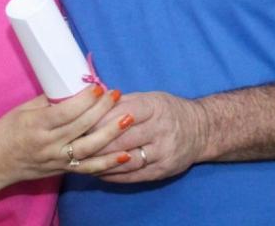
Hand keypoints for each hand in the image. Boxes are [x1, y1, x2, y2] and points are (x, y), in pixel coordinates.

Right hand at [0, 85, 135, 197]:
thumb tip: (74, 86)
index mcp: (37, 125)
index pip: (66, 112)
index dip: (84, 99)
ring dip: (111, 134)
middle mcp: (48, 144)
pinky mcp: (63, 171)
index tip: (98, 86)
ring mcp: (57, 160)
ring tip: (127, 119)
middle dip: (102, 110)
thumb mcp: (23, 109)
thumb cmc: (5, 131)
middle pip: (81, 127)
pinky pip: (89, 168)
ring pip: (89, 149)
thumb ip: (49, 101)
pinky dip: (108, 163)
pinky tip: (125, 154)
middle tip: (116, 94)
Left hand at [88, 91, 207, 182]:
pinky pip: (134, 176)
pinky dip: (114, 175)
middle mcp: (160, 130)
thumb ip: (123, 101)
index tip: (79, 121)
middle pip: (122, 139)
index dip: (99, 118)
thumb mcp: (150, 98)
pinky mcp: (163, 171)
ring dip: (101, 162)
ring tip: (81, 161)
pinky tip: (98, 172)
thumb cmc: (168, 110)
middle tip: (74, 144)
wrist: (200, 129)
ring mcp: (163, 152)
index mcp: (154, 107)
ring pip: (126, 160)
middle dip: (95, 142)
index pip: (122, 113)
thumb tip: (94, 101)